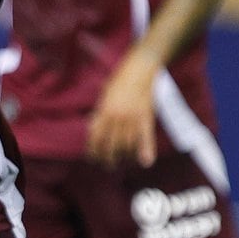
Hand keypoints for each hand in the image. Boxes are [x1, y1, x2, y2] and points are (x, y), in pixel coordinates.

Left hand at [85, 47, 159, 167]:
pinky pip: (146, 138)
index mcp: (104, 111)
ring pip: (128, 144)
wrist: (139, 71)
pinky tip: (146, 162)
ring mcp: (132, 119)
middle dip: (108, 158)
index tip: (92, 158)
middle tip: (107, 165)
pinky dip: (147, 151)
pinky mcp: (146, 118)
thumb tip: (92, 127)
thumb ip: (99, 113)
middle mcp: (117, 117)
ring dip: (124, 156)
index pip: (96, 137)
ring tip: (122, 163)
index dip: (94, 150)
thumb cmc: (119, 82)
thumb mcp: (104, 97)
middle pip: (111, 144)